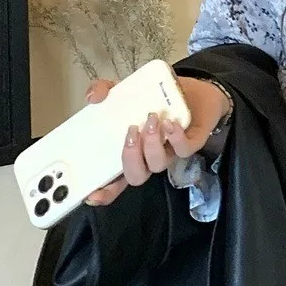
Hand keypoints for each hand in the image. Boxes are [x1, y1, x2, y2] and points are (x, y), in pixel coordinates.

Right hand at [84, 74, 231, 206]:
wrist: (193, 91)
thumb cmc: (155, 98)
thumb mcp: (123, 91)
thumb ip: (103, 90)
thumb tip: (93, 98)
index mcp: (130, 152)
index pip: (114, 181)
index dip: (105, 192)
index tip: (92, 195)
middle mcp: (148, 158)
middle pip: (136, 176)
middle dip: (130, 158)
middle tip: (131, 131)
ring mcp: (169, 153)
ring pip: (159, 164)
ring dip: (151, 144)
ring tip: (150, 119)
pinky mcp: (191, 143)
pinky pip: (184, 150)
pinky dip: (176, 138)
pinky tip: (170, 122)